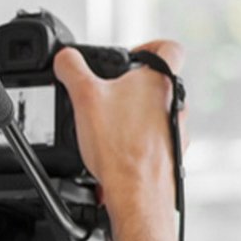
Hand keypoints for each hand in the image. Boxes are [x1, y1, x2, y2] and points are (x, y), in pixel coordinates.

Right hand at [52, 39, 185, 220]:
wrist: (136, 194)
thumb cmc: (120, 148)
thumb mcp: (84, 97)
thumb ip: (72, 68)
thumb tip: (65, 57)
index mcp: (160, 82)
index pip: (170, 47)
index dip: (150, 45)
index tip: (131, 55)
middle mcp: (175, 106)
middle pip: (157, 84)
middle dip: (131, 87)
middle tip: (108, 95)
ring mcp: (176, 133)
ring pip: (155, 114)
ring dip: (132, 116)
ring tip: (107, 126)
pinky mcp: (170, 156)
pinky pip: (151, 142)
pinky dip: (133, 142)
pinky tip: (112, 152)